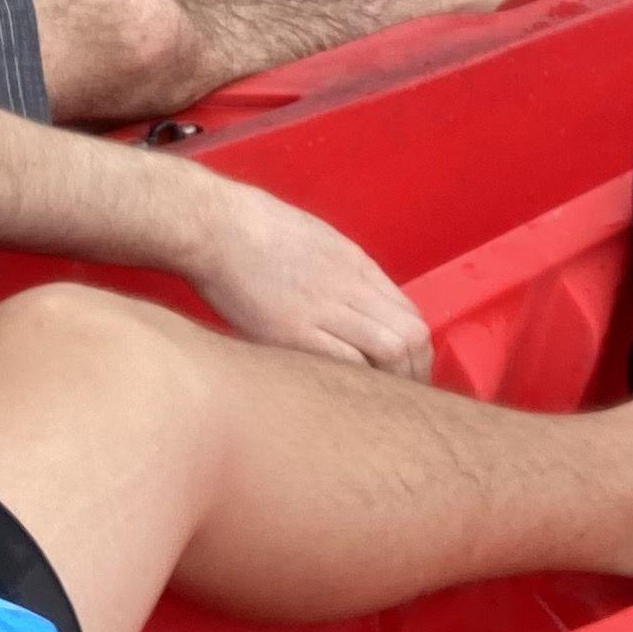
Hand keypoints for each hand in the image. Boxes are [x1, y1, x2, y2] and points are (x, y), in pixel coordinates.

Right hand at [191, 178, 433, 381]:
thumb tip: (364, 308)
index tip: (408, 373)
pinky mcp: (292, 332)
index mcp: (356, 266)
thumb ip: (345, 276)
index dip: (417, 351)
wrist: (215, 226)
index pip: (411, 315)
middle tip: (402, 397)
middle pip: (411, 335)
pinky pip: (345, 362)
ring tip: (379, 405)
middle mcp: (349, 286)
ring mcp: (323, 309)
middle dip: (416, 371)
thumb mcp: (317, 242)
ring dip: (394, 381)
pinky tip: (346, 395)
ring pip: (390, 349)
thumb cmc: (256, 232)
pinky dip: (356, 382)